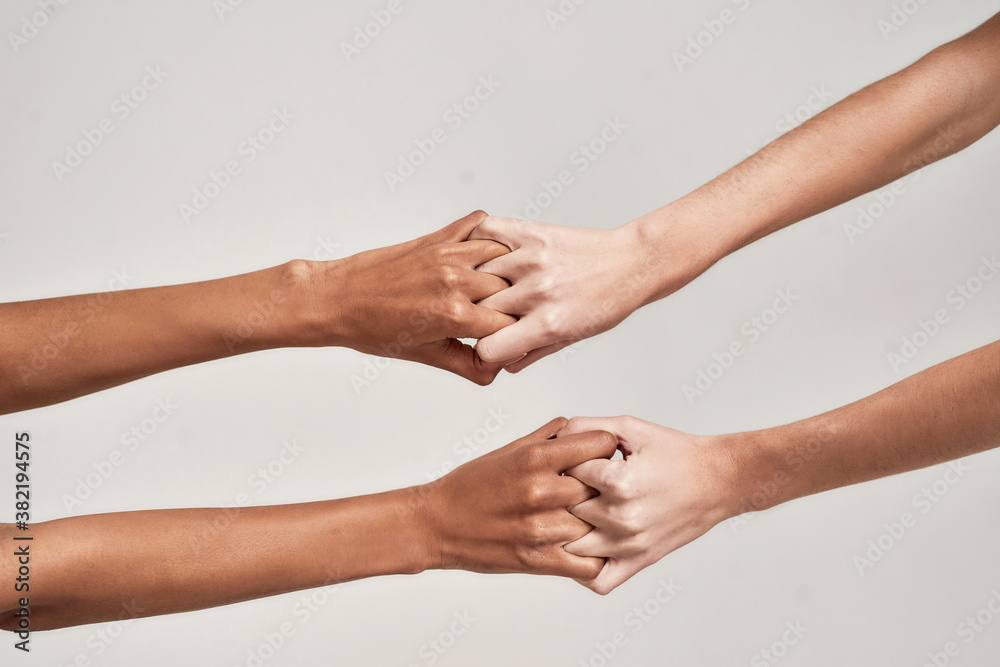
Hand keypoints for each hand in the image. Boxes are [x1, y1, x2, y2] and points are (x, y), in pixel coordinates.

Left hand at [309, 211, 515, 383]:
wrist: (337, 299)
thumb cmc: (373, 329)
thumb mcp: (424, 355)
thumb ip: (467, 364)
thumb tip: (496, 370)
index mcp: (454, 315)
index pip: (510, 323)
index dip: (517, 332)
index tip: (514, 335)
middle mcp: (455, 281)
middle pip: (512, 289)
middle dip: (516, 303)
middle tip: (511, 312)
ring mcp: (446, 255)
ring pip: (502, 254)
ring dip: (508, 269)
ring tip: (503, 284)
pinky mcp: (437, 238)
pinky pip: (476, 225)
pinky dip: (488, 235)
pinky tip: (486, 254)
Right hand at [418, 417, 617, 579]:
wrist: (436, 524)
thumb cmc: (468, 486)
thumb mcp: (506, 451)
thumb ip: (544, 438)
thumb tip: (573, 426)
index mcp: (534, 459)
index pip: (599, 444)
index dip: (605, 448)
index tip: (601, 455)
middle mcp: (541, 491)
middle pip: (603, 484)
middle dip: (606, 484)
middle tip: (602, 487)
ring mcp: (541, 528)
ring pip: (599, 523)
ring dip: (599, 520)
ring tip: (593, 516)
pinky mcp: (539, 561)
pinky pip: (589, 563)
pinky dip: (595, 557)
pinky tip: (587, 547)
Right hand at [469, 216, 655, 370]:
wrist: (632, 263)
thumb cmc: (606, 302)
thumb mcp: (574, 337)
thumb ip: (534, 352)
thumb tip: (503, 366)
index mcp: (549, 324)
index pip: (488, 348)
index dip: (486, 349)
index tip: (491, 341)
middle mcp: (538, 292)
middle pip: (478, 312)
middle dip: (480, 317)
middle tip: (491, 312)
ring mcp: (532, 260)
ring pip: (473, 275)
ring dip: (476, 281)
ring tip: (488, 283)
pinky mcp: (532, 233)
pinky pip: (485, 232)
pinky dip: (478, 242)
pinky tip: (487, 254)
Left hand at [559, 416, 737, 593]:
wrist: (718, 479)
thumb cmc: (676, 452)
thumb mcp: (631, 427)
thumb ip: (587, 427)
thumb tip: (554, 436)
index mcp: (618, 482)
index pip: (564, 474)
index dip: (563, 464)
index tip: (571, 461)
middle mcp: (621, 517)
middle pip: (563, 510)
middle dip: (561, 497)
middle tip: (569, 487)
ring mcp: (629, 544)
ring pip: (571, 546)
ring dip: (566, 530)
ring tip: (573, 513)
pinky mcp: (639, 561)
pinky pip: (598, 580)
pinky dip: (583, 570)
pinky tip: (584, 547)